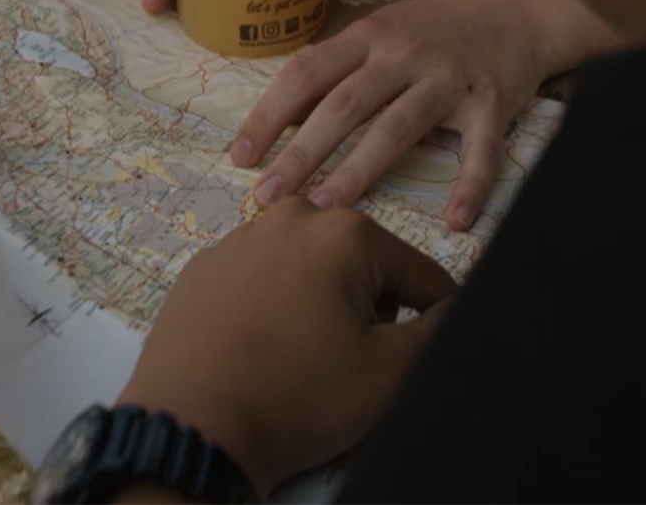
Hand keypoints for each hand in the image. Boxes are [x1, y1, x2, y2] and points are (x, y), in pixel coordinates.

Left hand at [115, 197, 455, 493]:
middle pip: (362, 266)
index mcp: (346, 233)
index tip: (416, 355)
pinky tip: (259, 352)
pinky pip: (259, 283)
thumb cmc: (298, 396)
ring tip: (300, 361)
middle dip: (368, 310)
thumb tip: (453, 308)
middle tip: (346, 363)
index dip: (432, 318)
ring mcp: (239, 240)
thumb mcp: (392, 371)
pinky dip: (270, 310)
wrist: (192, 426)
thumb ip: (439, 330)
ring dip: (319, 307)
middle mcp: (291, 218)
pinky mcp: (201, 269)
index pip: (420, 274)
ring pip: (309, 271)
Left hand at [234, 0, 619, 228]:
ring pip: (397, 129)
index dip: (269, 116)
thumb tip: (282, 121)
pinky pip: (479, 151)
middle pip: (344, 106)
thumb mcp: (383, 31)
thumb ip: (340, 70)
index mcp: (369, 35)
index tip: (240, 157)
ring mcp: (448, 79)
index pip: (306, 74)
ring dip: (359, 171)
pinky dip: (470, 185)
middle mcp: (404, 54)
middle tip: (268, 197)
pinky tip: (455, 221)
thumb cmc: (437, 27)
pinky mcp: (491, 103)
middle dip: (301, 154)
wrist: (519, 8)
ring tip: (327, 210)